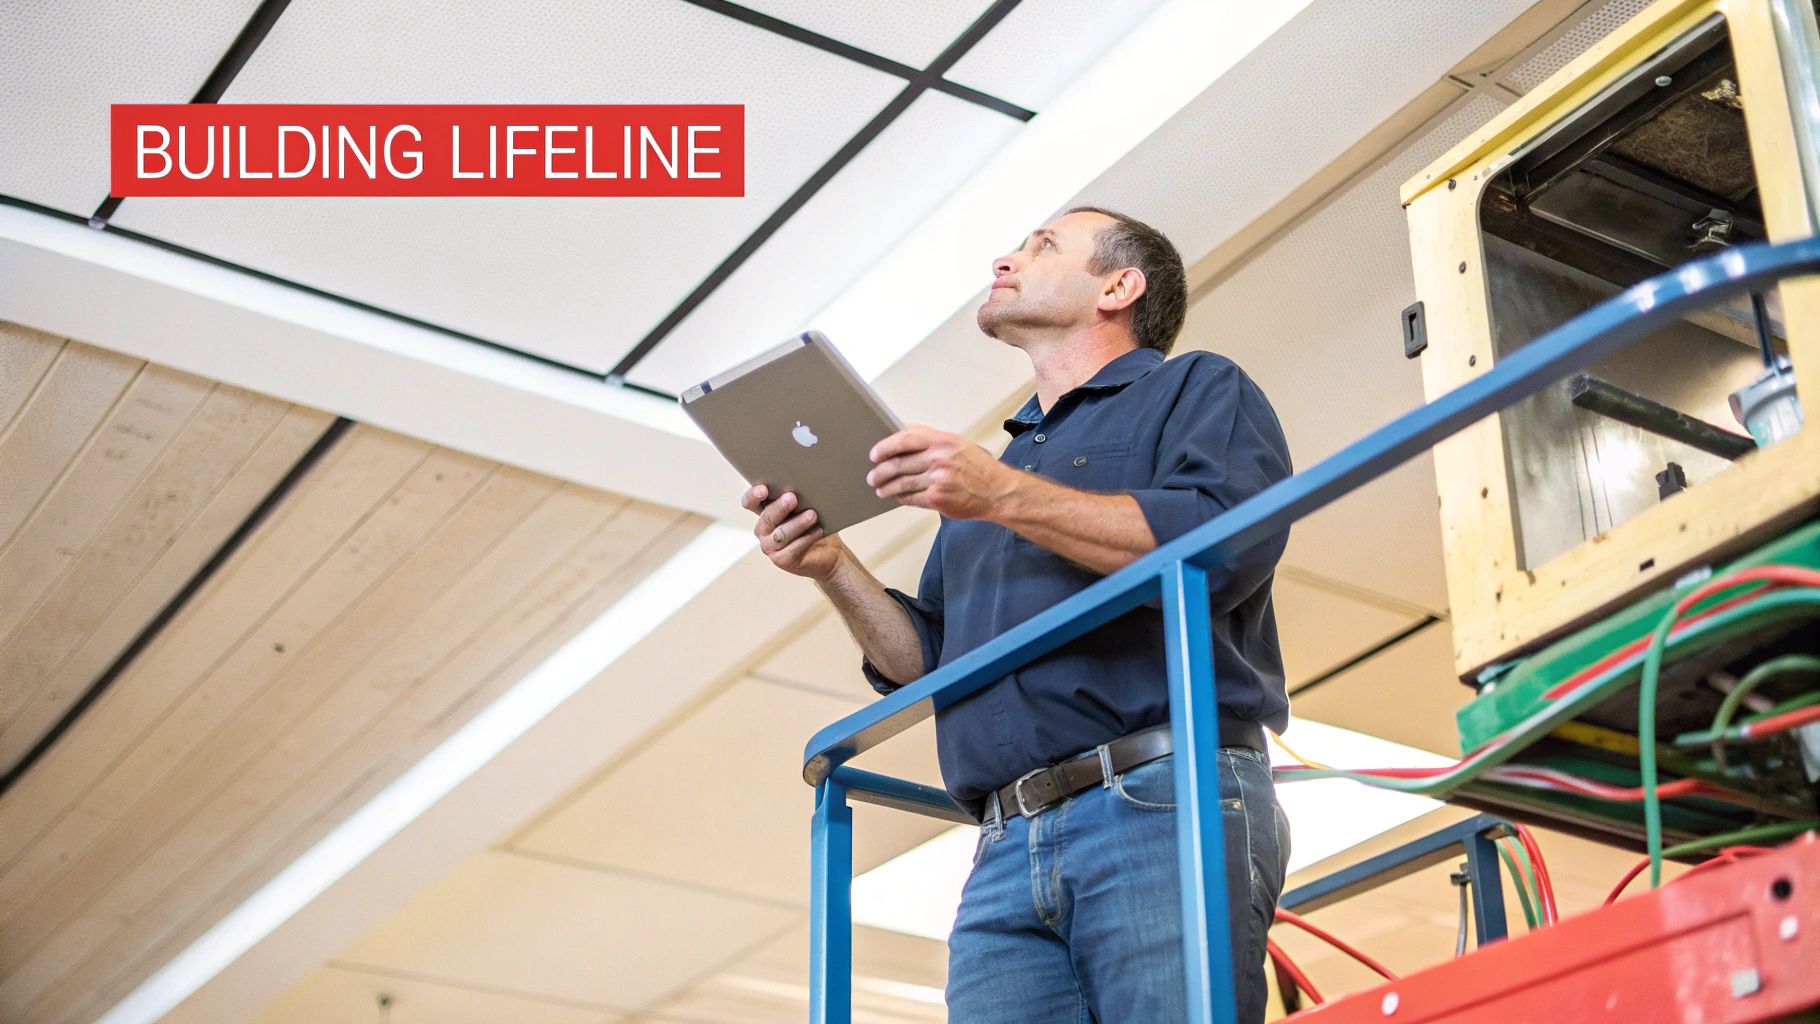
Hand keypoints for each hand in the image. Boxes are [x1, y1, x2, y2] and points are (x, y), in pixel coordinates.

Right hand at [742, 484, 848, 579]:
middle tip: (792, 498)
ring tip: (812, 514)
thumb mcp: (805, 509)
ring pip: (781, 534)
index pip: (750, 502)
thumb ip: (798, 499)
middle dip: (780, 507)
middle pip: (767, 517)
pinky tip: (818, 530)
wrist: (829, 554)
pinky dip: (807, 538)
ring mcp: (770, 547)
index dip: (753, 495)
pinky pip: (794, 548)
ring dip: (797, 523)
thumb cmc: (814, 526)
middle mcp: (763, 530)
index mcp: (765, 512)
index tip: (763, 489)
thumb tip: (803, 486)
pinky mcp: (782, 560)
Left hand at [867, 424, 1020, 519]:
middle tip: (873, 476)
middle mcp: (938, 458)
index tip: (875, 454)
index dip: (884, 447)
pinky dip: (902, 498)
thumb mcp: (958, 443)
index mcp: (941, 441)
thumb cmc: (978, 467)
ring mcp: (937, 479)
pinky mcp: (938, 498)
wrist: (997, 491)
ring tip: (880, 489)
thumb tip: (905, 430)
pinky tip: (898, 497)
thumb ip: (931, 436)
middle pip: (898, 464)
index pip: (904, 440)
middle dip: (880, 472)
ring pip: (902, 483)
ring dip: (887, 488)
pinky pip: (912, 498)